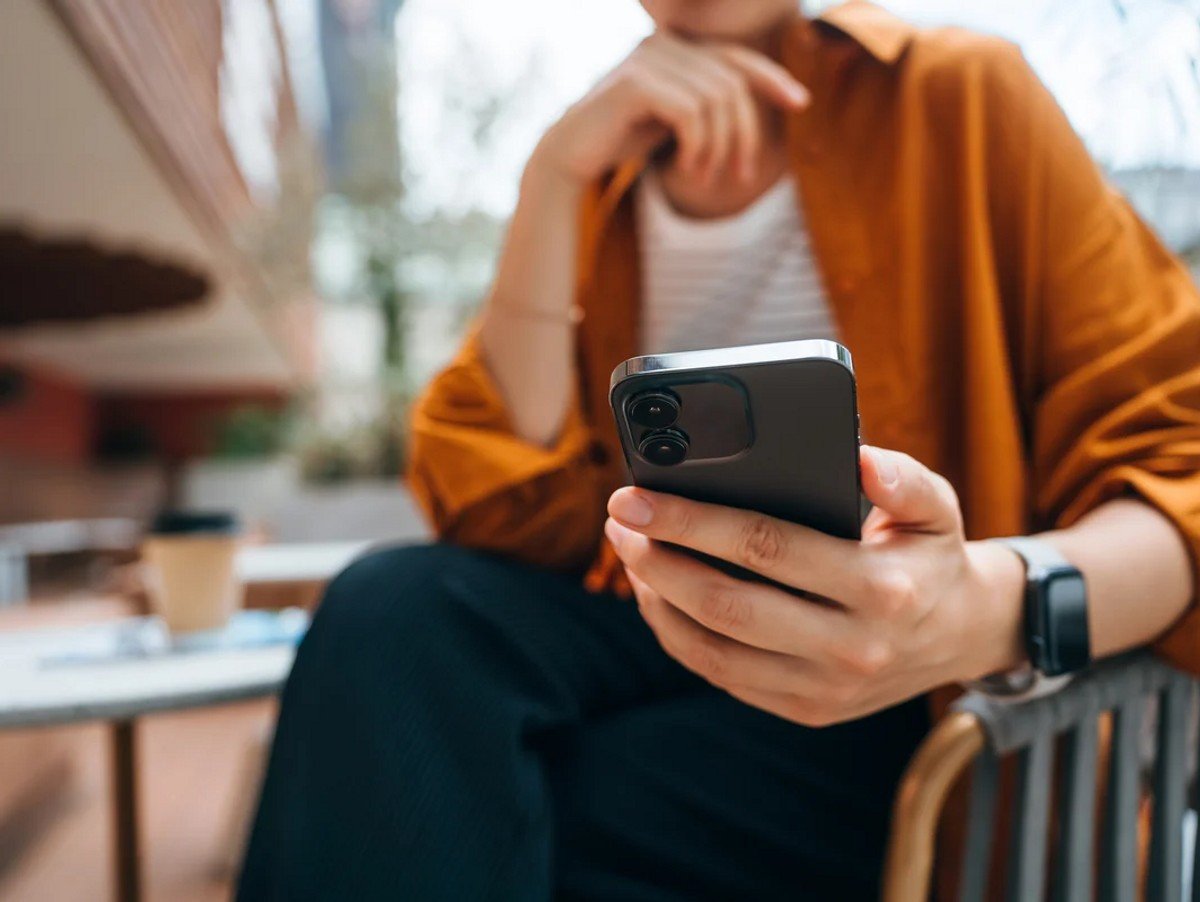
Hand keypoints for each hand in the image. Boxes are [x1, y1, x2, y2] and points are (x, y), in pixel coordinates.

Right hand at [534, 31, 808, 187]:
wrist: (569, 156)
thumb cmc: (622, 140)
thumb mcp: (675, 121)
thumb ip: (706, 105)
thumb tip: (752, 108)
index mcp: (675, 48)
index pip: (736, 57)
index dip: (772, 78)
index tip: (801, 103)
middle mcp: (663, 43)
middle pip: (733, 84)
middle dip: (744, 135)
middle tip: (738, 176)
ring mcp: (648, 58)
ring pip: (717, 100)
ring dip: (720, 147)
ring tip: (704, 177)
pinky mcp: (635, 82)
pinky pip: (692, 111)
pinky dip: (699, 145)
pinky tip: (687, 169)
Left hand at [603, 446, 1026, 725]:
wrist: (962, 636)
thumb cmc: (930, 555)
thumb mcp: (937, 507)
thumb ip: (902, 478)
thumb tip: (858, 458)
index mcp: (880, 588)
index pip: (766, 547)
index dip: (692, 520)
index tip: (637, 496)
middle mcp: (850, 647)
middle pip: (725, 604)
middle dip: (657, 560)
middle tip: (620, 520)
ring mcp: (824, 688)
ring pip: (712, 649)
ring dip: (656, 600)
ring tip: (631, 552)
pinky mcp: (805, 710)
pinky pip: (721, 676)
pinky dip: (677, 635)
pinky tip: (657, 595)